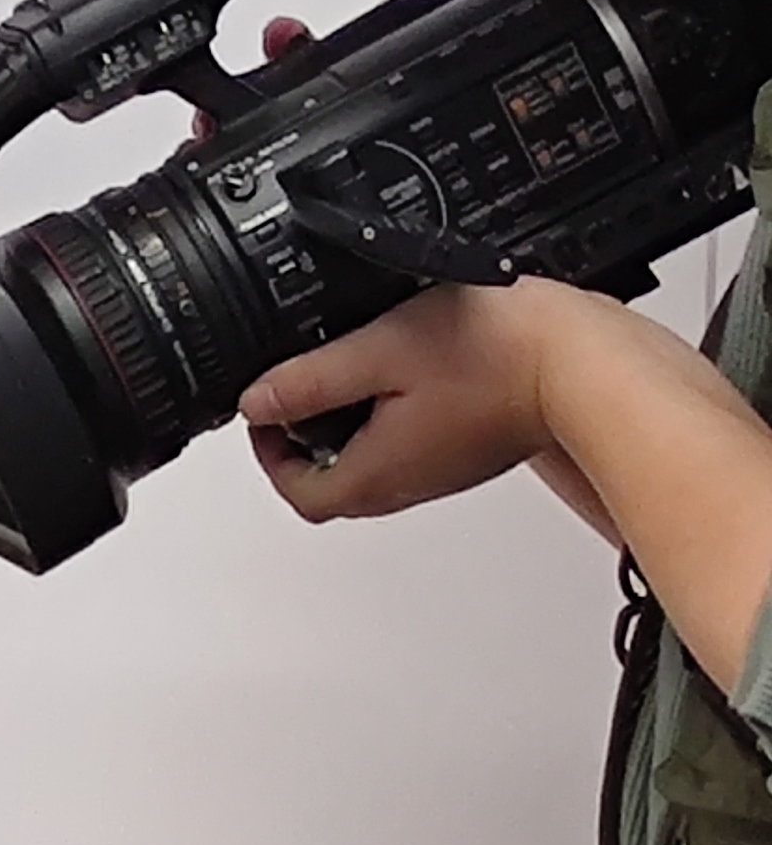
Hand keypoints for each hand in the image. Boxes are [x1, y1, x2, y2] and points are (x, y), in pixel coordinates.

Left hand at [239, 279, 607, 524]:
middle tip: (305, 387)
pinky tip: (410, 368)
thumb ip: (308, 382)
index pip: (296, 492)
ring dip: (352, 421)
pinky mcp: (472, 446)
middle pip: (332, 481)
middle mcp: (406, 486)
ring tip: (358, 366)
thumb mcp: (378, 352)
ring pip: (374, 459)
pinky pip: (416, 440)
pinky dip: (396, 412)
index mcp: (374, 476)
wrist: (586, 360)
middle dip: (306, 435)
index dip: (268, 452)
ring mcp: (443, 469)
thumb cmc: (496, 357)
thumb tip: (257, 402)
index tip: (268, 408)